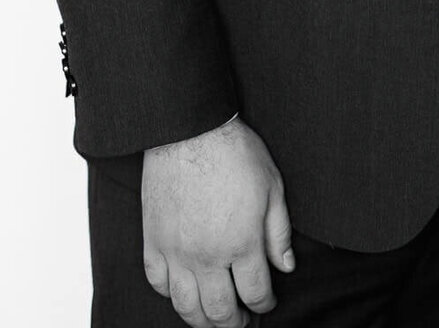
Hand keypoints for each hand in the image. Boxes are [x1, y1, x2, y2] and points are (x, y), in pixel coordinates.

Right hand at [142, 117, 293, 325]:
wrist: (189, 130)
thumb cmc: (235, 153)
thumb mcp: (272, 186)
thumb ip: (279, 232)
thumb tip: (286, 266)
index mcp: (242, 242)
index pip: (255, 293)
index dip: (264, 304)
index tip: (266, 302)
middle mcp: (208, 256)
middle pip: (220, 311)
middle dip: (235, 323)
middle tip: (242, 322)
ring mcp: (176, 252)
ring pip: (186, 307)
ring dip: (203, 320)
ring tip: (214, 319)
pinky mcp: (153, 242)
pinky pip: (157, 283)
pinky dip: (170, 294)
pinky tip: (182, 290)